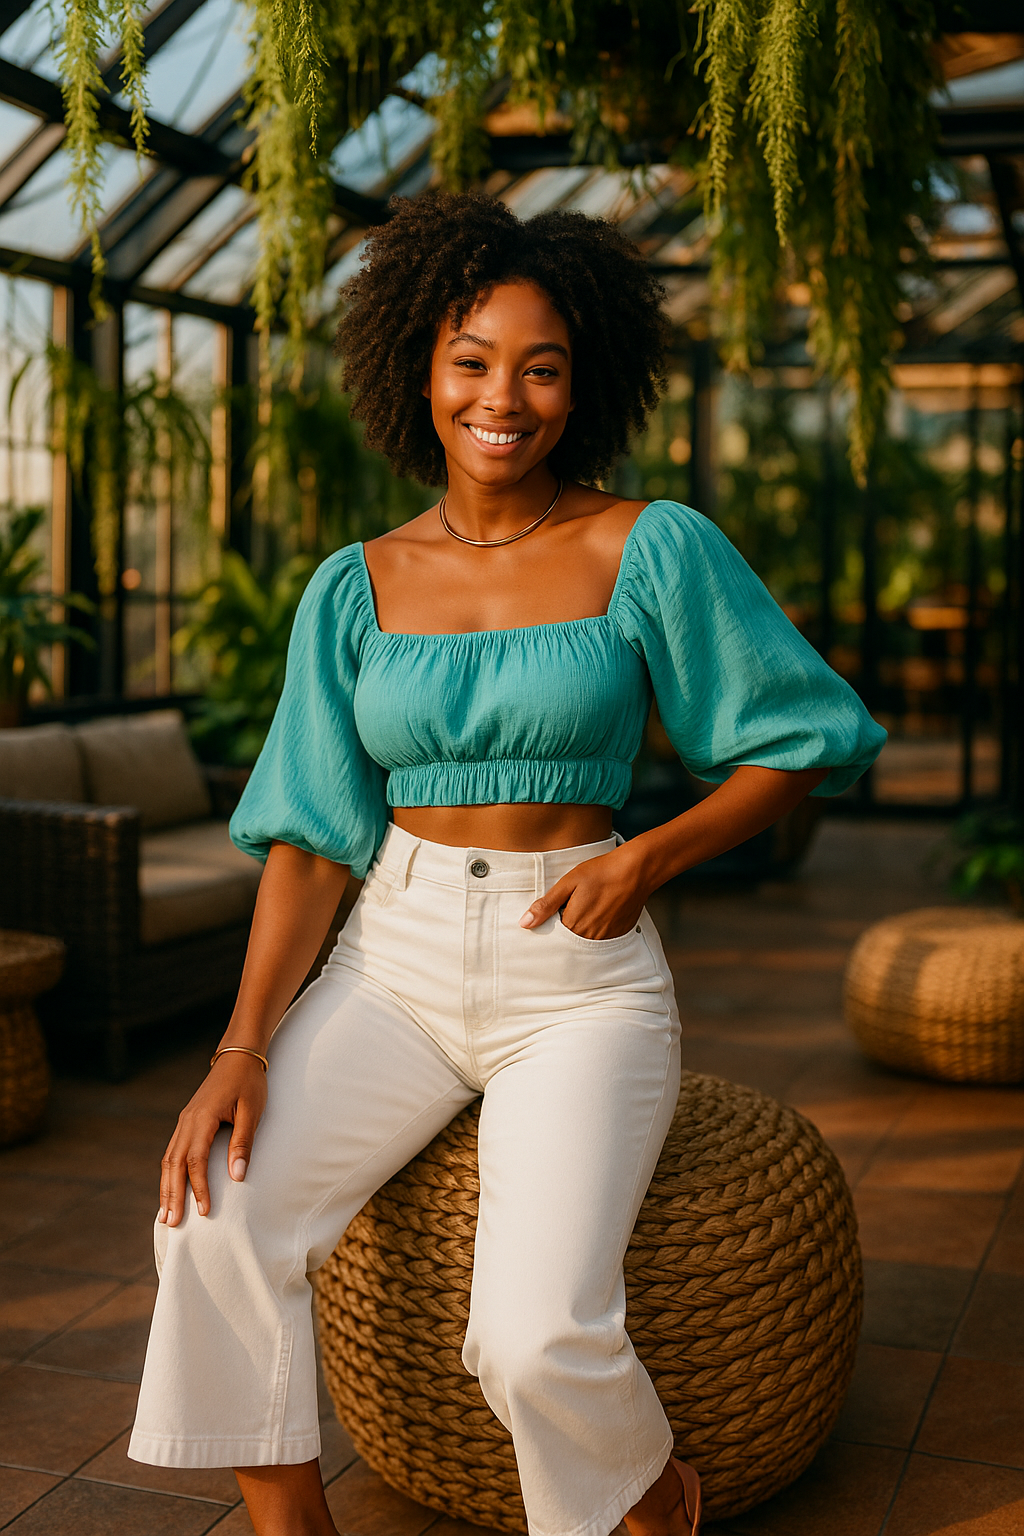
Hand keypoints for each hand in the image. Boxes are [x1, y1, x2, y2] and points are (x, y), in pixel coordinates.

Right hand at [158, 1053, 267, 1226]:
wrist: (238, 1057)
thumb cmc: (248, 1083)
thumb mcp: (252, 1112)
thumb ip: (243, 1143)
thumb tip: (237, 1177)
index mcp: (202, 1119)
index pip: (195, 1160)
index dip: (198, 1187)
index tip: (204, 1211)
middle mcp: (187, 1121)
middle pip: (174, 1164)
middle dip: (172, 1195)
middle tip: (170, 1223)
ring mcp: (184, 1121)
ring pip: (169, 1160)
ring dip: (166, 1187)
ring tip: (165, 1214)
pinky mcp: (186, 1122)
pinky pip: (173, 1152)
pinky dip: (169, 1173)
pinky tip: (170, 1189)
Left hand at [520, 843, 649, 939]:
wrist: (635, 871)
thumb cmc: (600, 873)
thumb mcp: (568, 883)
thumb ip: (546, 905)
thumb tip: (525, 923)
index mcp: (573, 925)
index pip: (553, 936)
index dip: (550, 925)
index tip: (553, 915)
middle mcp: (589, 937)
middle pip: (569, 941)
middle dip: (565, 930)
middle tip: (572, 908)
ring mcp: (606, 938)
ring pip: (585, 941)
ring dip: (581, 930)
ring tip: (588, 908)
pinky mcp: (619, 934)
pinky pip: (602, 939)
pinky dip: (597, 930)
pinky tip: (600, 912)